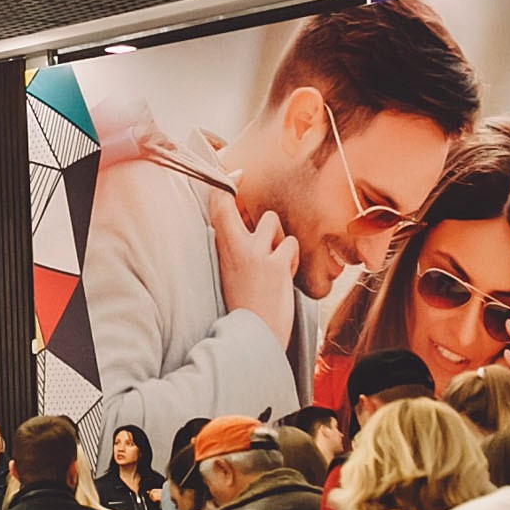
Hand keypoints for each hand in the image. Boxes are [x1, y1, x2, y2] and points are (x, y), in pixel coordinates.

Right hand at [207, 183, 295, 345]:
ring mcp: (257, 253)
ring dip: (277, 238)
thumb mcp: (228, 271)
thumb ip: (235, 248)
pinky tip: (283, 274)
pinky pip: (290, 245)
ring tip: (273, 262)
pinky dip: (290, 257)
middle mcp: (235, 245)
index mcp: (220, 247)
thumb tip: (247, 227)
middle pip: (250, 209)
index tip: (234, 175)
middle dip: (260, 220)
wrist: (252, 334)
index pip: (219, 205)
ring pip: (272, 222)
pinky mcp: (276, 265)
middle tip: (262, 239)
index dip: (225, 185)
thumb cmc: (242, 306)